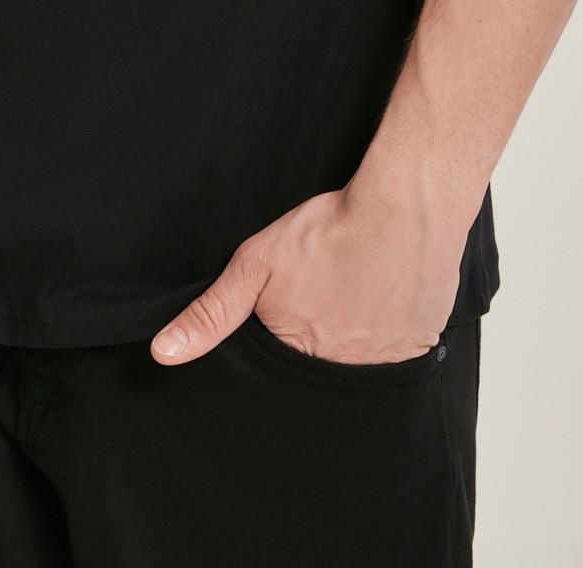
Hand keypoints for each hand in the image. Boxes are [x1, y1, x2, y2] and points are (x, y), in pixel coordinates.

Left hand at [147, 184, 463, 366]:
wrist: (402, 210)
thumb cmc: (327, 233)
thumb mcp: (256, 266)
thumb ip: (212, 314)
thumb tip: (164, 354)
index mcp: (297, 356)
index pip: (281, 366)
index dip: (285, 333)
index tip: (298, 303)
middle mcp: (341, 372)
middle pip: (320, 365)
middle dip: (321, 335)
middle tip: (329, 290)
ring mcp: (384, 362)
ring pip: (361, 359)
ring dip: (357, 332)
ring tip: (355, 288)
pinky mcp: (418, 346)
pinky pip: (398, 350)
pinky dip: (390, 327)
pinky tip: (384, 293)